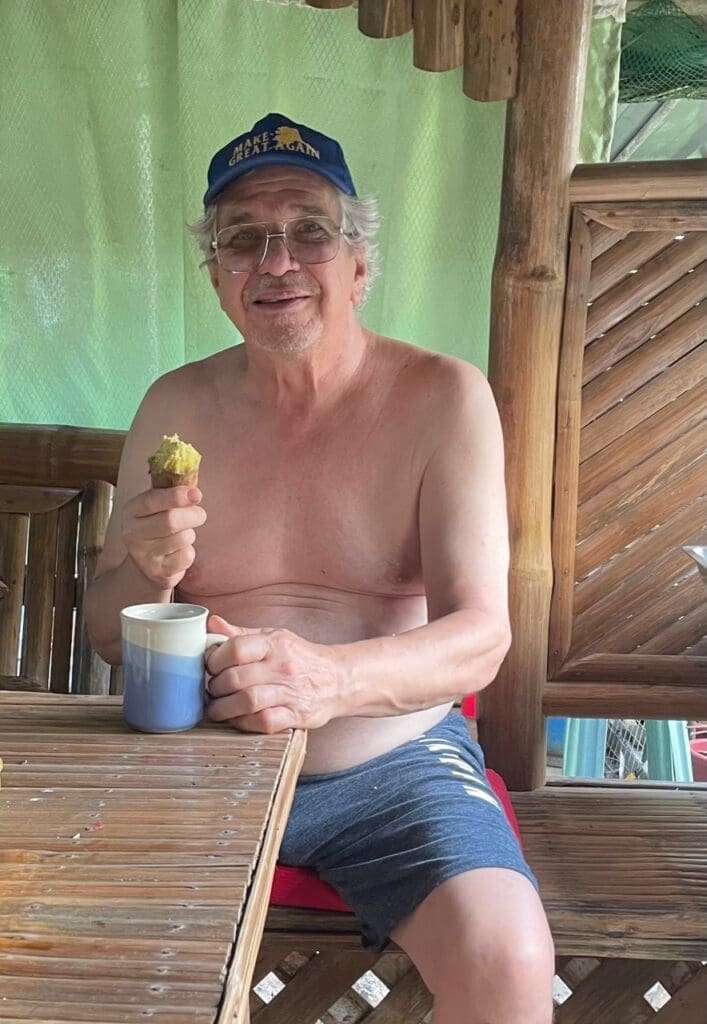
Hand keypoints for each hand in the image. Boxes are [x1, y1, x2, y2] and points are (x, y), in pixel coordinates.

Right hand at [121, 486, 206, 589]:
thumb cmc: (157, 529)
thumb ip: (172, 495)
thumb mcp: (157, 508)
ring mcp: (144, 555)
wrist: (144, 566)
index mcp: (131, 511)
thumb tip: (194, 491)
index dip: (176, 496)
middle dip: (192, 515)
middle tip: (199, 514)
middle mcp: (132, 533)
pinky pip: (186, 556)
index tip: (196, 494)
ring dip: (190, 534)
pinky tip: (178, 552)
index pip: (152, 500)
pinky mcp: (158, 572)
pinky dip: (189, 552)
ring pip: (183, 538)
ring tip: (181, 536)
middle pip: (171, 521)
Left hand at [205, 615, 343, 732]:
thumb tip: (211, 623)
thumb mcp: (273, 638)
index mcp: (274, 643)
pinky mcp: (297, 715)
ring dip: (224, 709)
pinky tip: (239, 719)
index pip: (235, 648)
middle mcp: (283, 666)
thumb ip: (240, 634)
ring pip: (246, 702)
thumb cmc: (299, 658)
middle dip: (215, 688)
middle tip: (211, 691)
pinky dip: (244, 723)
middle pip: (235, 678)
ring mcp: (291, 692)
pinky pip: (263, 722)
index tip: (210, 667)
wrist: (338, 679)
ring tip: (217, 709)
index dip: (214, 660)